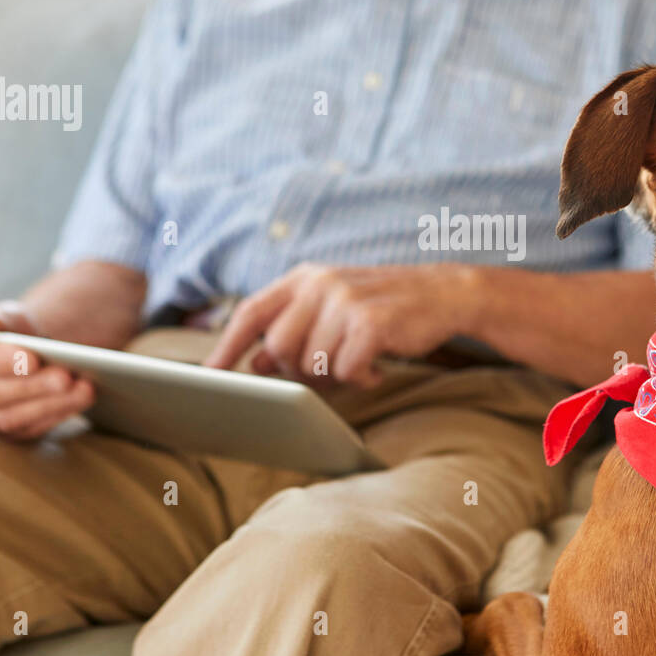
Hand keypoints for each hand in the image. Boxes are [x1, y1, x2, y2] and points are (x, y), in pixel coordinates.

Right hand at [0, 300, 94, 440]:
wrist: (13, 354)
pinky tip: (80, 400)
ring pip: (7, 419)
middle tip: (67, 376)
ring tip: (84, 389)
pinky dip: (55, 416)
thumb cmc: (3, 330)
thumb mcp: (0, 315)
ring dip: (49, 405)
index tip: (34, 358)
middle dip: (31, 387)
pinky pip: (23, 431)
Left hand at [204, 263, 480, 386]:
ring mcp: (344, 300)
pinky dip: (361, 378)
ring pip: (312, 363)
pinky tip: (376, 369)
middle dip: (298, 370)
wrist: (445, 294)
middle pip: (278, 347)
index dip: (227, 345)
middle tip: (329, 370)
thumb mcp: (333, 309)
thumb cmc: (385, 308)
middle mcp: (320, 283)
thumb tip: (255, 364)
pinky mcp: (369, 322)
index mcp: (305, 278)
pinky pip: (345, 369)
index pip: (252, 312)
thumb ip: (294, 329)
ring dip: (335, 375)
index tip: (209, 374)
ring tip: (360, 364)